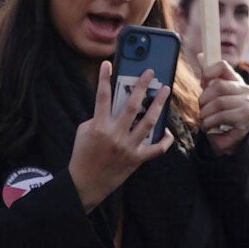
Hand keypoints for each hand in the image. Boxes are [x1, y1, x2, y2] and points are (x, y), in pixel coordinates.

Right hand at [71, 59, 175, 207]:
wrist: (85, 184)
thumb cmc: (82, 155)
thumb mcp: (83, 132)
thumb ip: (98, 118)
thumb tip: (116, 107)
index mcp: (99, 126)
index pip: (102, 97)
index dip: (104, 78)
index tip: (107, 63)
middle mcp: (115, 135)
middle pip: (132, 105)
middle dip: (142, 86)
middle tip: (151, 72)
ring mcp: (128, 147)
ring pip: (148, 122)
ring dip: (158, 105)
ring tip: (165, 91)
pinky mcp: (136, 160)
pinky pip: (156, 149)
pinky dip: (164, 140)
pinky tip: (166, 130)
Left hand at [197, 58, 248, 154]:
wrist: (230, 138)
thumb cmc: (220, 114)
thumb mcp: (212, 94)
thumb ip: (208, 76)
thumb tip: (200, 55)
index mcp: (236, 80)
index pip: (222, 65)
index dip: (208, 72)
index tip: (201, 83)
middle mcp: (245, 89)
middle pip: (218, 86)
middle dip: (204, 100)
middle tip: (201, 109)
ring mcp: (248, 103)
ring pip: (219, 102)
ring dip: (205, 114)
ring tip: (205, 120)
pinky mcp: (246, 117)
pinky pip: (222, 116)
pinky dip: (210, 122)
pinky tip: (209, 126)